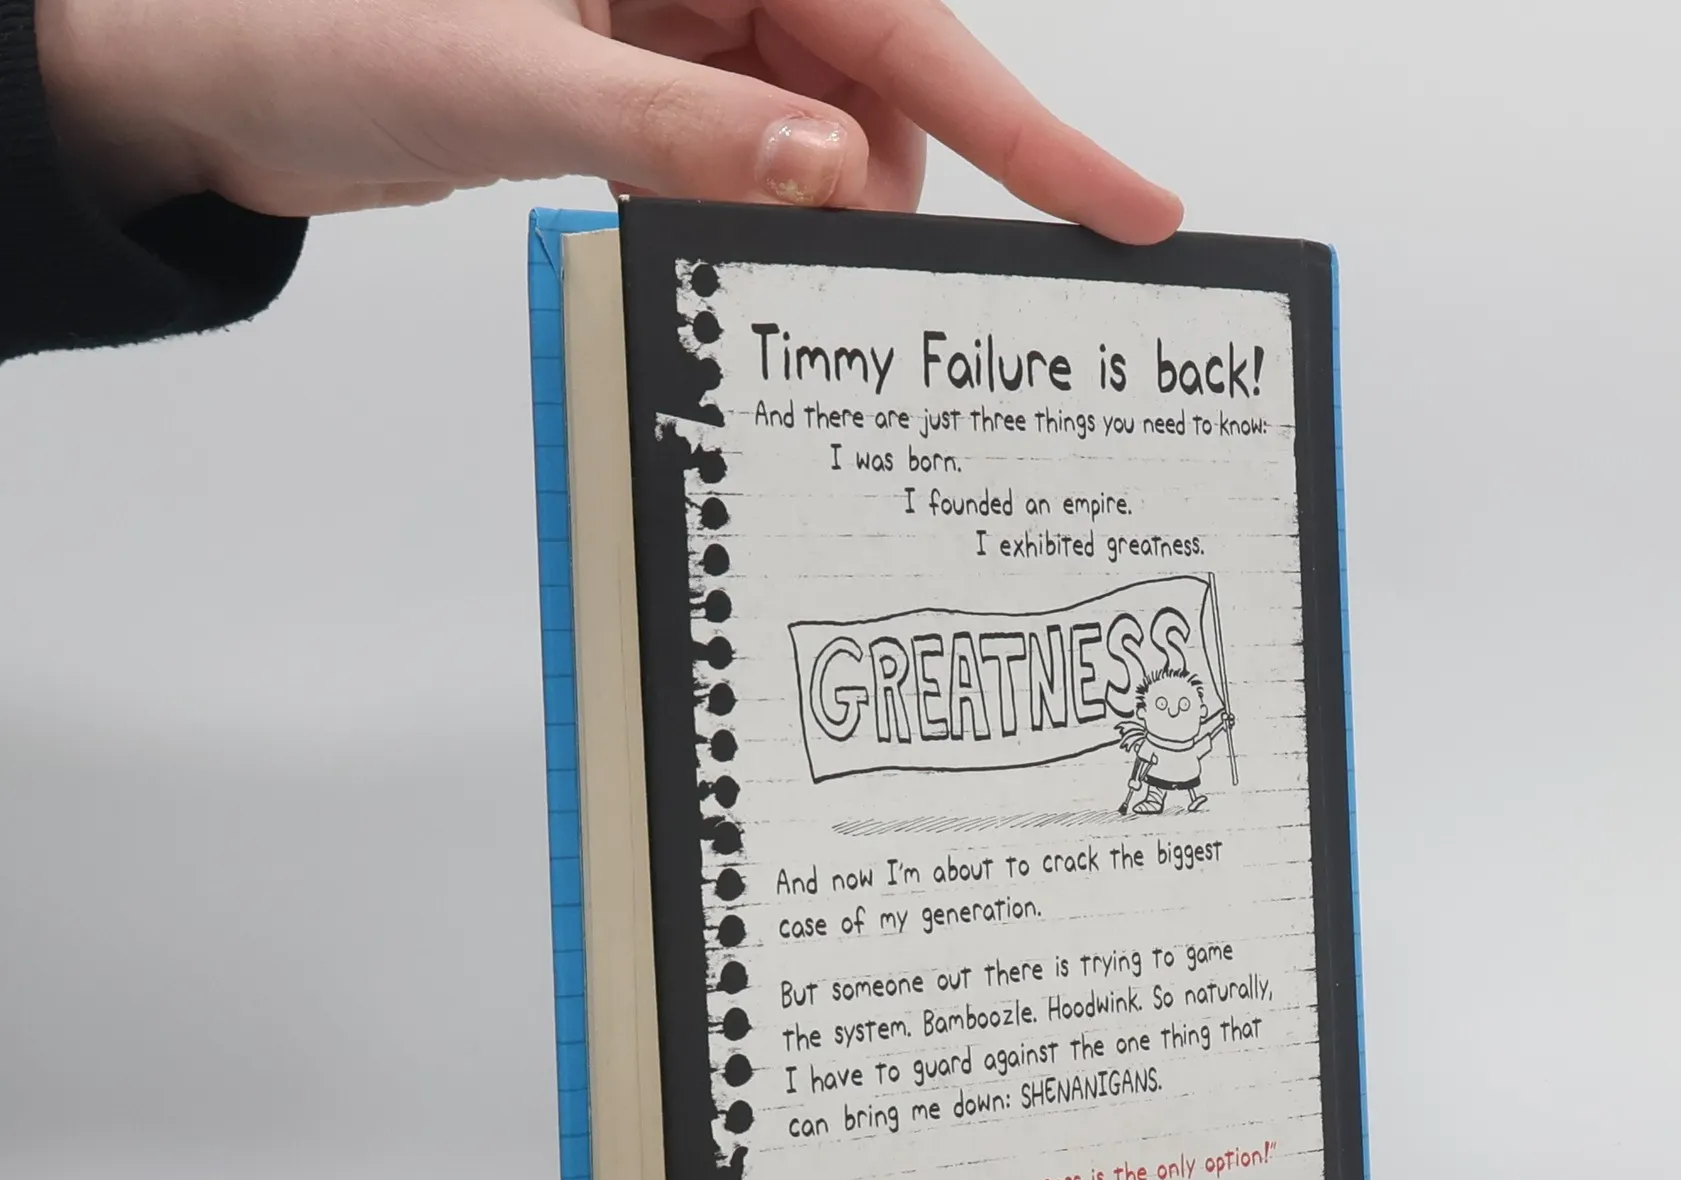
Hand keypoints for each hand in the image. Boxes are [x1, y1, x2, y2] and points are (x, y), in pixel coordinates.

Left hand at [34, 0, 1182, 241]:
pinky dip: (742, 207)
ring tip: (736, 256)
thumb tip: (827, 170)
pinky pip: (739, 146)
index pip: (901, 24)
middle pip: (871, 82)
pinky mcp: (635, 76)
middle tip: (853, 285)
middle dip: (876, 188)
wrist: (188, 67)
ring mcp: (669, 18)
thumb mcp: (509, 80)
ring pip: (810, 125)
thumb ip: (681, 131)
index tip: (1125, 201)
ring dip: (801, 209)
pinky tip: (700, 235)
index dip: (1025, 122)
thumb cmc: (306, 26)